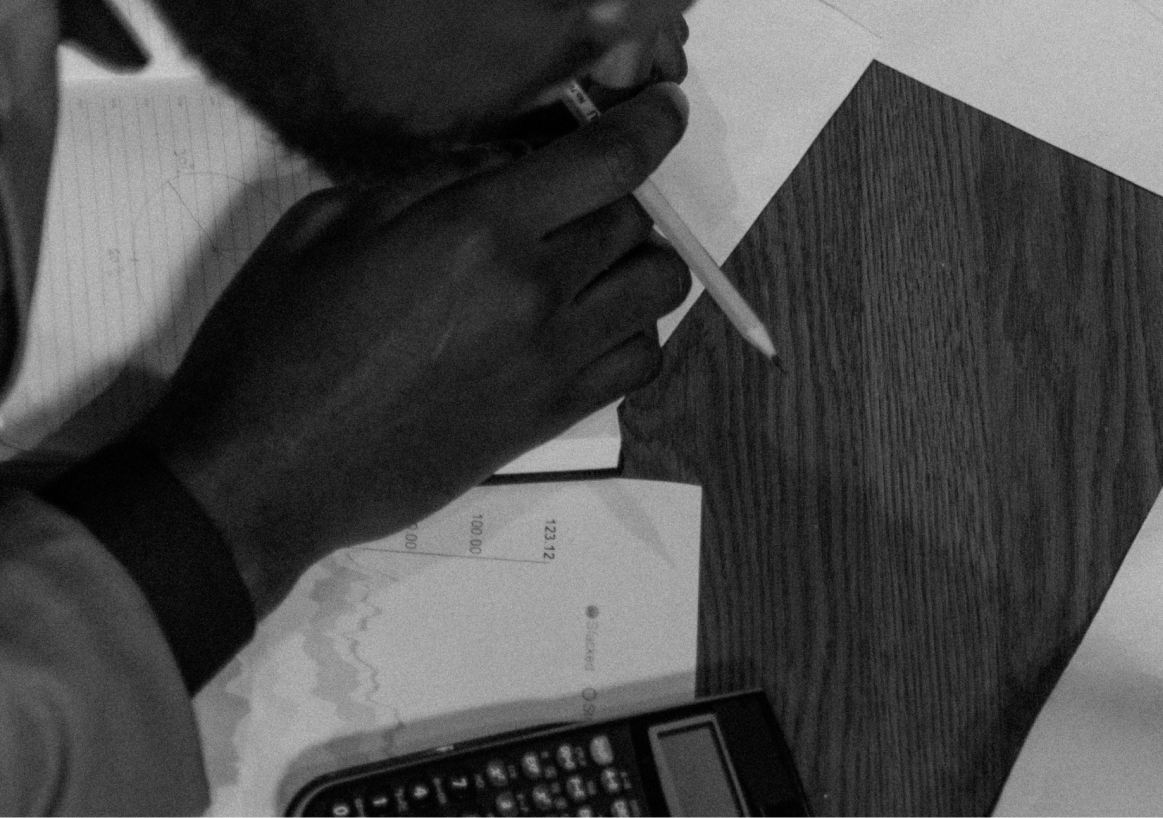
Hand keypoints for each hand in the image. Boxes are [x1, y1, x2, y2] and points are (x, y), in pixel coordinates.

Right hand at [129, 84, 691, 607]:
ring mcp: (553, 360)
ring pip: (658, 290)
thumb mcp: (328, 224)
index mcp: (476, 230)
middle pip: (635, 222)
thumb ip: (428, 182)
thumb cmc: (274, 342)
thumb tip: (501, 165)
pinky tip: (587, 324)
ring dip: (635, 263)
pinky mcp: (553, 416)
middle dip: (614, 197)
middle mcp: (534, 291)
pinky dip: (634, 332)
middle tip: (572, 200)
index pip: (610, 163)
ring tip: (587, 261)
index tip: (661, 113)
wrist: (264, 470)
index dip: (650, 128)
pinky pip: (642, 362)